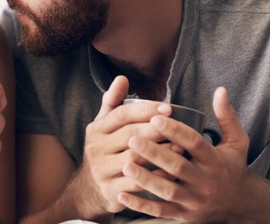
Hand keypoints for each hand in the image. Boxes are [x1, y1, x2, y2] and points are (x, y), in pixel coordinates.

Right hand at [78, 76, 173, 214]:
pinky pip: (137, 183)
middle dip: (155, 130)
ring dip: (158, 153)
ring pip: (134, 159)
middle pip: (129, 136)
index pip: (121, 115)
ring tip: (180, 148)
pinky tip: (173, 173)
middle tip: (178, 127)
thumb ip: (112, 102)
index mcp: (96, 130)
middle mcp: (95, 149)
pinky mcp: (110, 191)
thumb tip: (122, 78)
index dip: (145, 110)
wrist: (89, 190)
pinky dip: (156, 178)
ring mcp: (101, 171)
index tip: (169, 107)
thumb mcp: (102, 127)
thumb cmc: (104, 151)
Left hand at [118, 86, 250, 221]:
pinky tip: (123, 196)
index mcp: (215, 161)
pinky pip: (161, 212)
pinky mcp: (184, 215)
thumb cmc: (232, 167)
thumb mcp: (237, 142)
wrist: (240, 205)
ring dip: (146, 179)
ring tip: (126, 165)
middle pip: (178, 167)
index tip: (155, 117)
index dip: (175, 130)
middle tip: (133, 139)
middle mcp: (206, 182)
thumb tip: (220, 90)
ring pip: (168, 191)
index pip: (195, 143)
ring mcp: (194, 201)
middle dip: (155, 153)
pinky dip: (142, 205)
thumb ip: (227, 116)